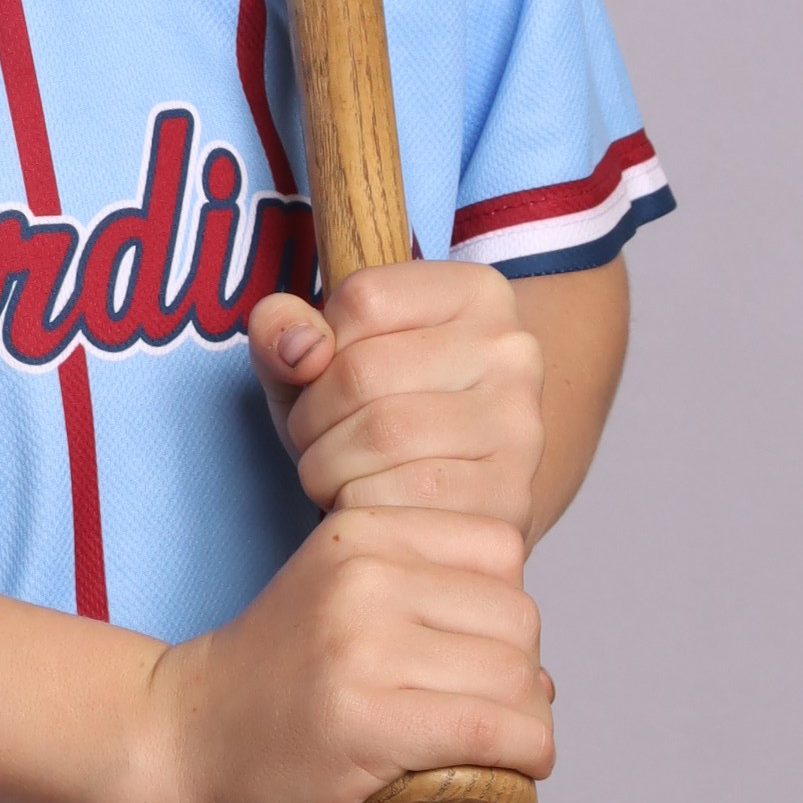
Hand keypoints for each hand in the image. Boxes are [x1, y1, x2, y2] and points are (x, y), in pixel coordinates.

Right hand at [130, 505, 554, 802]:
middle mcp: (362, 575)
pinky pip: (492, 731)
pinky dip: (525, 756)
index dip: (505, 610)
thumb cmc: (271, 685)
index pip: (499, 548)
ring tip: (496, 750)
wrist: (183, 744)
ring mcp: (361, 648)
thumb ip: (421, 599)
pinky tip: (515, 774)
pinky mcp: (365, 722)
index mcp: (358, 532)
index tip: (476, 657)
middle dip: (521, 674)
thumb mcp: (338, 599)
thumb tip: (539, 670)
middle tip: (487, 715)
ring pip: (515, 677)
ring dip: (528, 723)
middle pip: (517, 616)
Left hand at [246, 259, 546, 543]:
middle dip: (311, 419)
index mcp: (477, 293)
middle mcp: (513, 352)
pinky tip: (368, 506)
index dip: (315, 349)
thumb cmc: (376, 415)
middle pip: (363, 373)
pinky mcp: (509, 497)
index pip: (362, 299)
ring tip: (339, 475)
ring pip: (381, 437)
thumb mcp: (318, 358)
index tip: (325, 378)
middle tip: (320, 442)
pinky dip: (357, 509)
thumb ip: (282, 328)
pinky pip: (401, 499)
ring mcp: (520, 427)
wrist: (447, 500)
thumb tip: (299, 349)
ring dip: (326, 469)